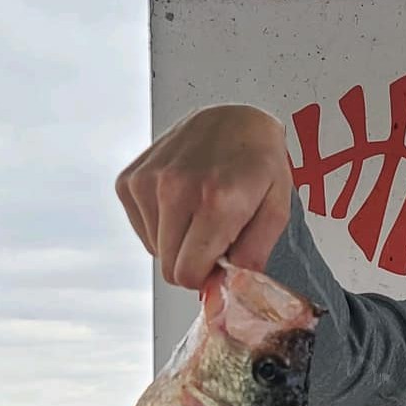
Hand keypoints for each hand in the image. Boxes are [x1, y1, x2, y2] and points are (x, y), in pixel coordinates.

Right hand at [115, 104, 293, 288]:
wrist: (234, 118)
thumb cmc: (259, 164)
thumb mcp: (276, 211)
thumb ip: (254, 255)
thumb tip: (226, 287)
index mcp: (216, 201)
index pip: (188, 274)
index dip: (206, 277)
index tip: (221, 263)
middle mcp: (175, 189)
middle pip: (169, 267)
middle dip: (193, 262)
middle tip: (216, 237)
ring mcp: (148, 182)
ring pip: (155, 250)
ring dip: (178, 242)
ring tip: (201, 212)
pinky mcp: (129, 179)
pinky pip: (142, 229)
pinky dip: (162, 225)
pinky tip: (182, 202)